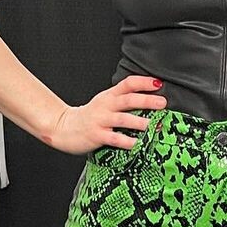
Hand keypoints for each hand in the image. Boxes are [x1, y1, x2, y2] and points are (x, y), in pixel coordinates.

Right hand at [49, 74, 167, 155]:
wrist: (63, 127)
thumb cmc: (90, 116)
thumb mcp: (105, 102)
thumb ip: (123, 99)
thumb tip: (150, 99)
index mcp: (109, 95)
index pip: (128, 83)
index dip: (143, 82)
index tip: (158, 83)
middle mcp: (106, 105)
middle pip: (128, 99)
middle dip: (146, 100)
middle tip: (162, 103)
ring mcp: (101, 120)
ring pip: (123, 119)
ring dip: (140, 122)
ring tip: (153, 125)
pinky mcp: (97, 135)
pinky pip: (114, 138)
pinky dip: (127, 141)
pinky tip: (137, 144)